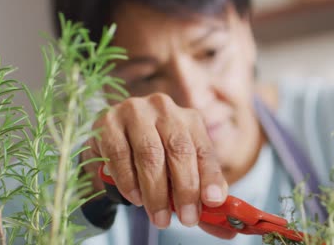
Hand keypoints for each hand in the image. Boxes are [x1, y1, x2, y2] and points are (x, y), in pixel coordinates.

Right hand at [80, 93, 227, 228]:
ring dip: (156, 192)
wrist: (116, 139)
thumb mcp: (181, 170)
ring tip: (160, 217)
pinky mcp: (107, 123)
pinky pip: (119, 155)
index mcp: (189, 118)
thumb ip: (200, 193)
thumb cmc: (156, 157)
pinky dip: (129, 182)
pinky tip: (136, 198)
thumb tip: (227, 224)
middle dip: (185, 189)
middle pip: (179, 149)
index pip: (203, 149)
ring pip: (149, 154)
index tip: (213, 202)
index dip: (210, 176)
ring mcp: (134, 112)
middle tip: (186, 219)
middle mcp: (164, 109)